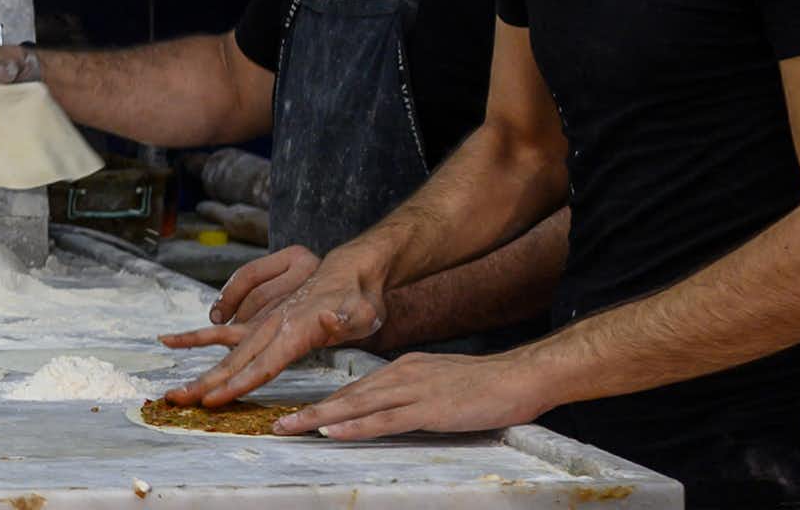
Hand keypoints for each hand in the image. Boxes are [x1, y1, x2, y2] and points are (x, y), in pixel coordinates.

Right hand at [164, 249, 385, 407]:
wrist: (348, 272)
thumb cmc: (359, 298)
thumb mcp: (362, 310)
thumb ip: (345, 316)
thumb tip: (331, 317)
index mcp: (296, 331)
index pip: (264, 364)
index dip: (239, 383)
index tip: (214, 401)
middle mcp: (272, 327)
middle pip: (236, 362)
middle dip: (207, 383)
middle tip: (178, 398)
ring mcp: (263, 324)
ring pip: (225, 352)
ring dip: (201, 372)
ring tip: (174, 389)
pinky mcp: (259, 323)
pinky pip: (223, 332)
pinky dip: (197, 337)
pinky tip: (171, 340)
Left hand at [271, 349, 556, 438]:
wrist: (519, 377)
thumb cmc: (486, 384)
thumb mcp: (441, 381)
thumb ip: (414, 391)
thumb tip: (393, 407)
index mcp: (405, 368)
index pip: (357, 388)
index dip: (328, 402)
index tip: (301, 412)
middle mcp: (402, 375)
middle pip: (348, 395)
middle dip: (311, 409)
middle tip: (280, 422)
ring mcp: (414, 391)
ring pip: (357, 406)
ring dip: (321, 418)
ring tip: (292, 427)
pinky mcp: (429, 410)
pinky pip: (384, 420)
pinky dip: (355, 426)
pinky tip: (333, 431)